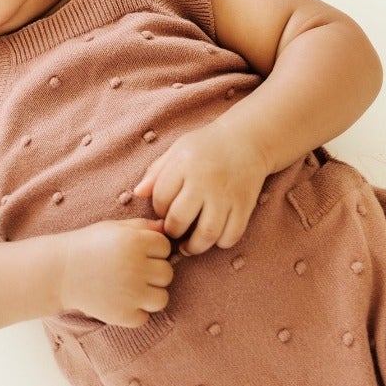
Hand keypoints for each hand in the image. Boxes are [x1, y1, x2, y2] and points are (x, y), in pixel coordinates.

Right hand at [59, 219, 175, 327]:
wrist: (59, 271)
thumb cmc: (89, 246)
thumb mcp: (114, 228)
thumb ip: (143, 226)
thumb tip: (167, 228)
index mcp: (135, 242)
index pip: (166, 247)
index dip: (153, 249)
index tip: (135, 252)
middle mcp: (136, 267)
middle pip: (167, 273)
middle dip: (153, 272)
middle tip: (131, 271)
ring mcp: (130, 293)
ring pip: (162, 298)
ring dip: (149, 295)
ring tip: (131, 289)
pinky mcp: (122, 315)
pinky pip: (144, 318)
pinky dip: (134, 313)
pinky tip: (120, 302)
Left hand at [133, 122, 269, 255]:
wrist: (248, 139)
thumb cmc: (207, 146)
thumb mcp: (178, 150)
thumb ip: (157, 171)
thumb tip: (138, 193)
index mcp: (184, 164)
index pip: (160, 198)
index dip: (158, 210)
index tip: (164, 210)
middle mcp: (205, 181)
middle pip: (179, 219)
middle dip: (172, 232)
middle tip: (174, 231)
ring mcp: (226, 195)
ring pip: (206, 234)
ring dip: (194, 246)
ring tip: (189, 246)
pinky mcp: (244, 205)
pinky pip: (231, 235)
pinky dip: (221, 243)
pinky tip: (214, 238)